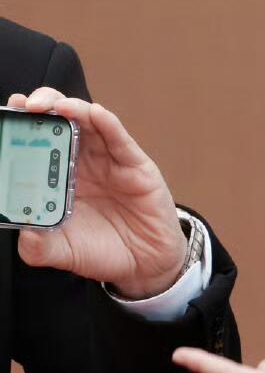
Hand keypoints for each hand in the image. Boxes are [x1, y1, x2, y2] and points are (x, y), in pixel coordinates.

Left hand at [6, 88, 187, 297]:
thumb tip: (24, 233)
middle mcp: (84, 162)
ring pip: (90, 122)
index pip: (40, 142)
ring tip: (54, 106)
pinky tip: (94, 113)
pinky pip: (119, 138)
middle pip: (63, 122)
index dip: (25, 126)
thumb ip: (39, 248)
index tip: (8, 115)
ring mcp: (110, 160)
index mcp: (61, 177)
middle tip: (25, 106)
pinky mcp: (136, 165)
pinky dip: (106, 123)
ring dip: (72, 107)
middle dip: (43, 106)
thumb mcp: (63, 252)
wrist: (144, 266)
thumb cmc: (103, 252)